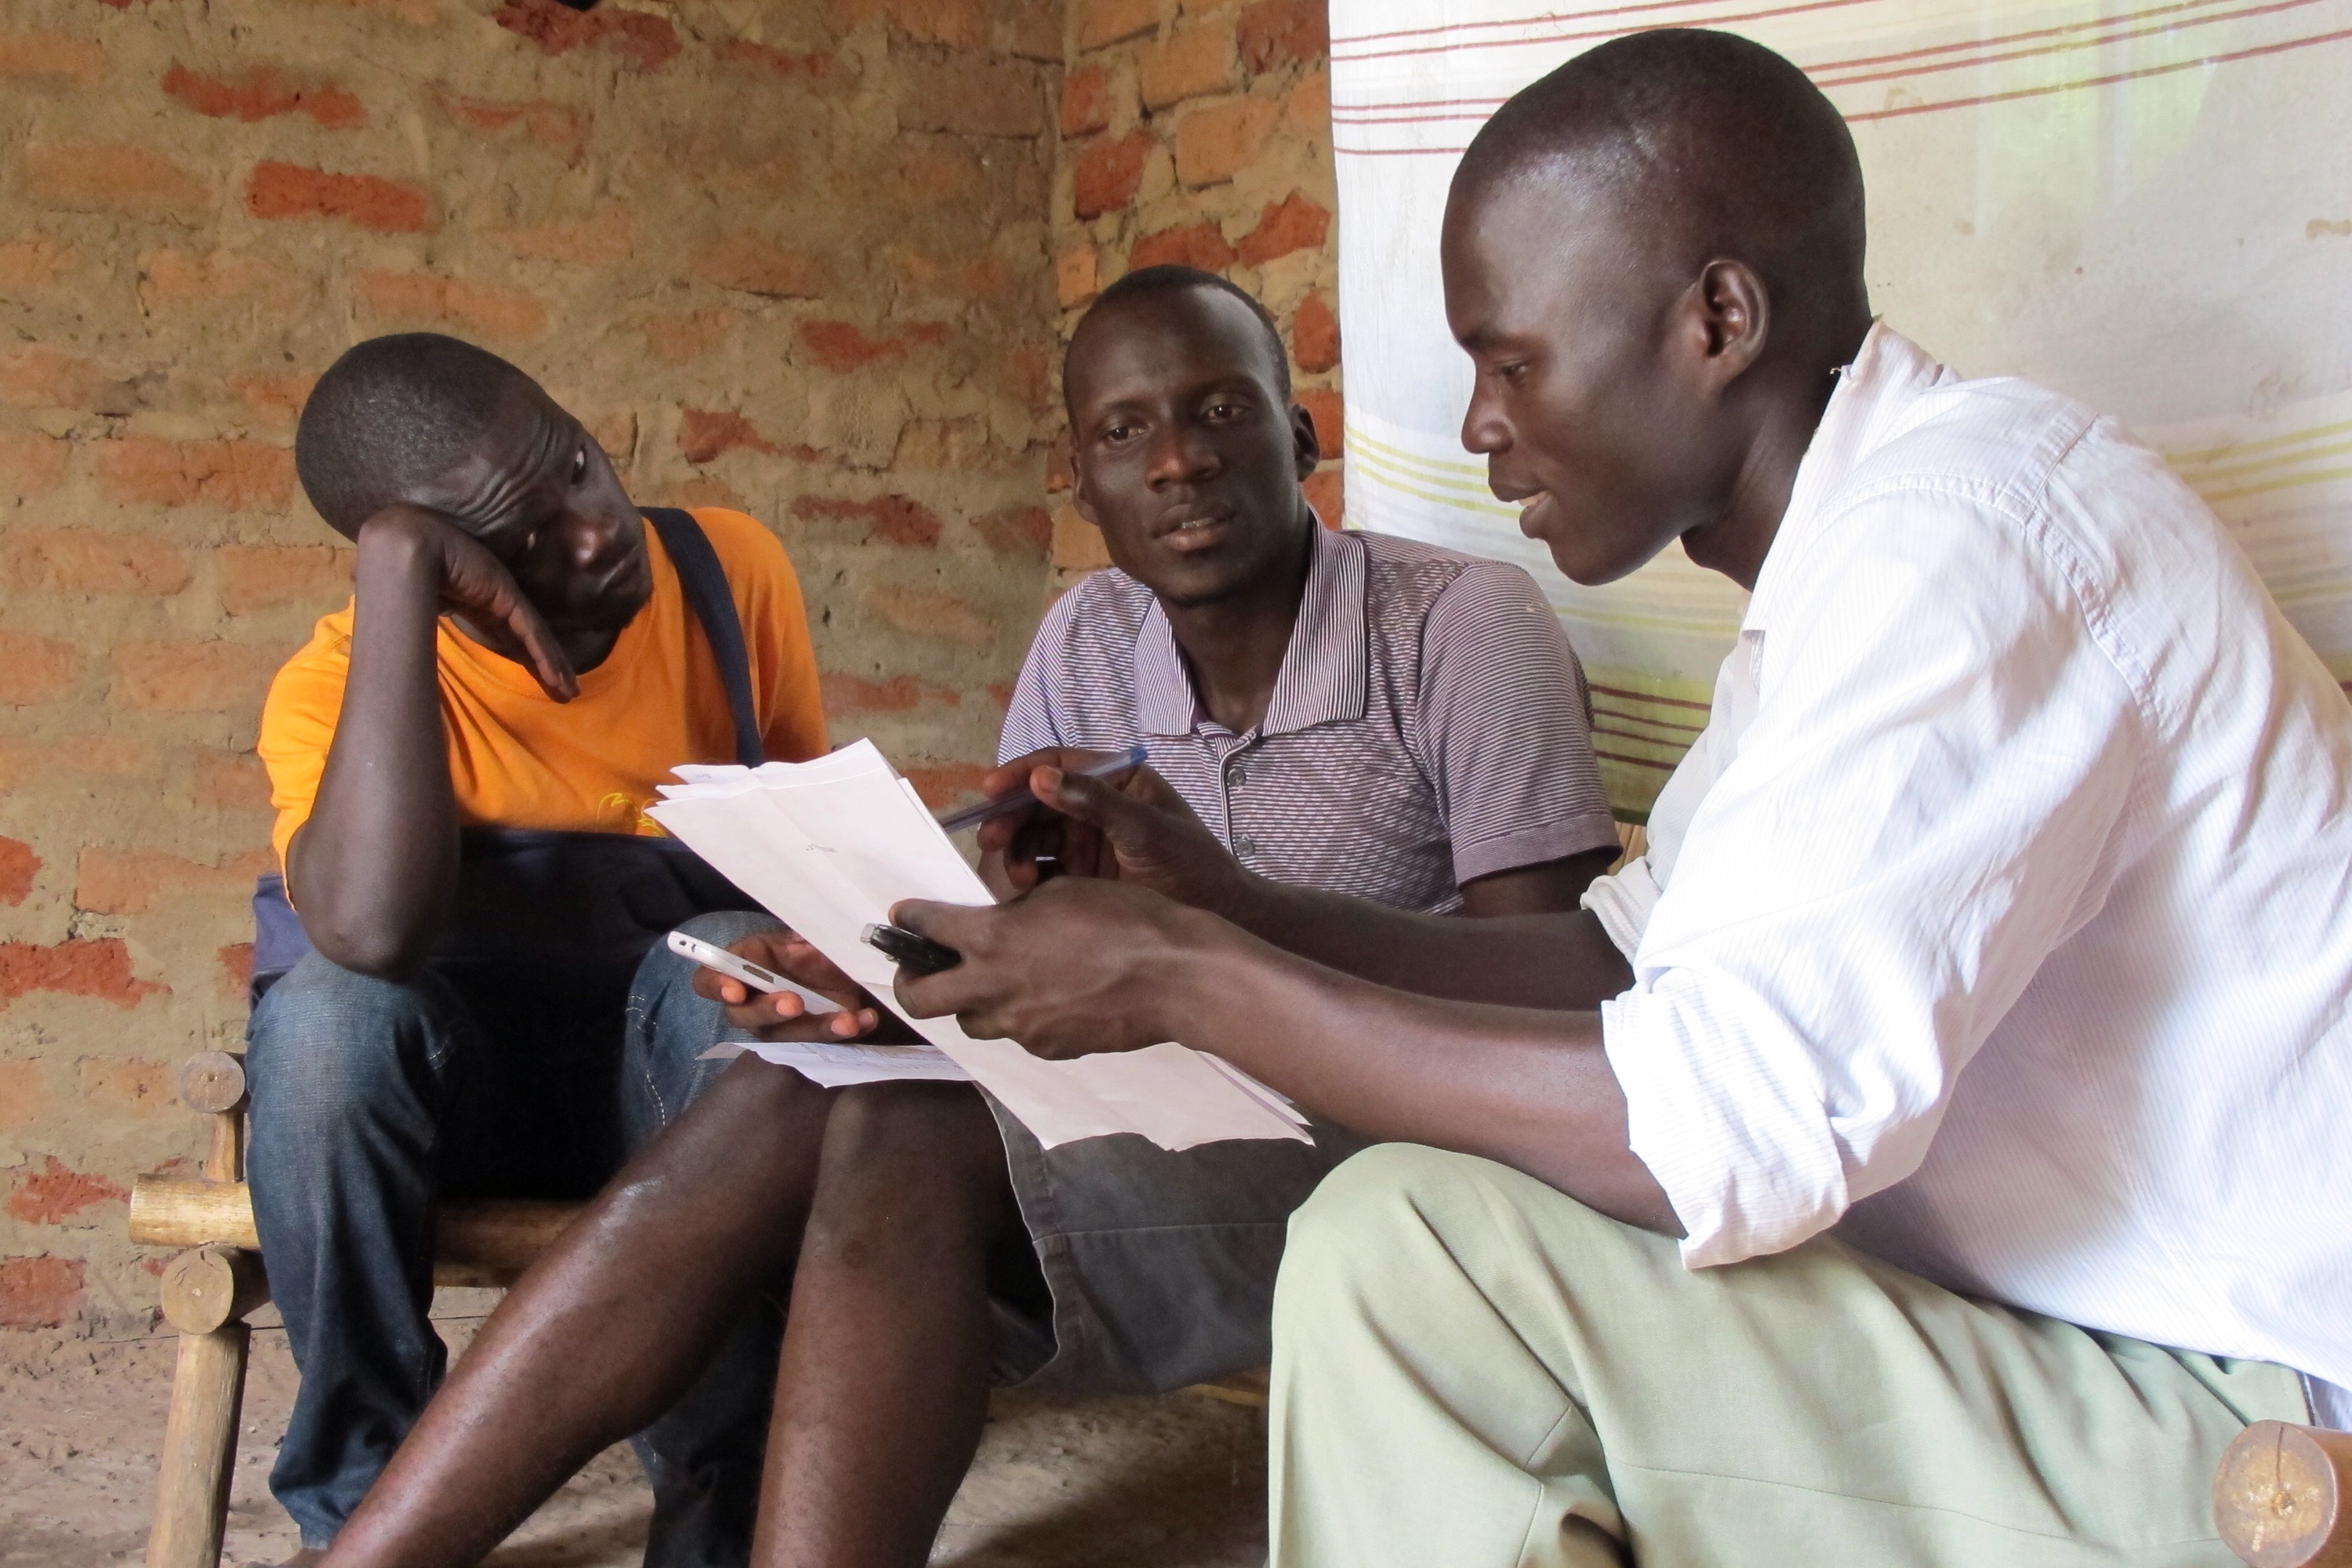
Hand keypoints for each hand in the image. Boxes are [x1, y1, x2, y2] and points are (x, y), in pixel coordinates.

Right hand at [356, 504, 578, 701]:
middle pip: (530, 639)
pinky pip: (533, 634)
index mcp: (481, 600)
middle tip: (567, 692)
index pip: (510, 633)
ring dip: (554, 668)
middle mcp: (499, 598)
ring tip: (570, 692)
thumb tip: (427, 635)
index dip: (526, 656)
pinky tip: (559, 678)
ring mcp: (506, 597)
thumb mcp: (432, 601)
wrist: (409, 546)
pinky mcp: (508, 599)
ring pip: (537, 639)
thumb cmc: (409, 570)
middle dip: (548, 666)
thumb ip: (441, 611)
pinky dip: (546, 658)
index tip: (542, 679)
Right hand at [691, 930, 904, 1042]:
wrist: (840, 961)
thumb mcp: (800, 937)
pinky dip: (851, 1029)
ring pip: (789, 1036)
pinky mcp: (815, 1037)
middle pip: (744, 1017)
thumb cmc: (805, 946)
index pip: (708, 981)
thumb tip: (799, 951)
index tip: (734, 990)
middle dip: (768, 1011)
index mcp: (741, 969)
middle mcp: (754, 1003)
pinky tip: (866, 1018)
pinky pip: (830, 1040)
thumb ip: (797, 943)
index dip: (716, 986)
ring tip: (845, 1021)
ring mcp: (782, 1026)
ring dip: (817, 1028)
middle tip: (793, 1003)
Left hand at [888, 880, 1221, 1058]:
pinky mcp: (1047, 1049)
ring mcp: (1019, 1026)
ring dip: (970, 1001)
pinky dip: (1019, 1016)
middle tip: (919, 968)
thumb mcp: (1062, 893)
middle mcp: (993, 987)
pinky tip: (1048, 999)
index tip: (901, 917)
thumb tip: (998, 920)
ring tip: (994, 983)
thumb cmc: (1125, 919)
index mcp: (991, 938)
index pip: (925, 928)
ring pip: (970, 1020)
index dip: (907, 920)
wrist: (1174, 976)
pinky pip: (1017, 1034)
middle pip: (918, 998)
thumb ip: (1016, 912)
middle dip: (909, 981)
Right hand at [974, 750, 1251, 914]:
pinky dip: (1028, 877)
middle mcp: (1096, 805)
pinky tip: (1027, 891)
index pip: (1059, 764)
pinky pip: (1043, 870)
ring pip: (1035, 838)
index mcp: (1116, 779)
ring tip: (1021, 877)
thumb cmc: (1192, 864)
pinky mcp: (1081, 877)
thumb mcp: (1145, 829)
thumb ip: (1095, 802)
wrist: (1218, 918)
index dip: (1022, 773)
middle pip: (1037, 802)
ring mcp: (1087, 841)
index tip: (991, 790)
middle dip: (1011, 819)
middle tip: (991, 840)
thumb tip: (1042, 777)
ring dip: (1018, 852)